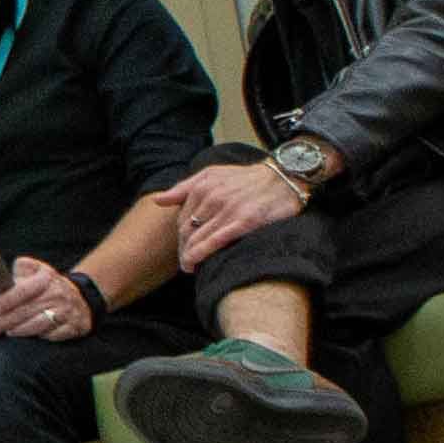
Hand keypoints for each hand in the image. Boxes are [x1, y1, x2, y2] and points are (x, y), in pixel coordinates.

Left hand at [0, 257, 95, 342]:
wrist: (80, 297)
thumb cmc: (48, 284)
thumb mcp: (37, 269)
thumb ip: (21, 269)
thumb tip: (3, 276)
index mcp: (47, 277)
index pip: (24, 290)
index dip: (8, 300)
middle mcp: (59, 293)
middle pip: (29, 310)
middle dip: (7, 320)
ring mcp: (68, 311)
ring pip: (41, 324)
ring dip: (21, 330)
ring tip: (8, 332)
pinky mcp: (75, 326)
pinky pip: (54, 335)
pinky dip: (41, 337)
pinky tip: (30, 338)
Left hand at [164, 160, 305, 266]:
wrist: (285, 178)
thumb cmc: (248, 178)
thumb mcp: (213, 174)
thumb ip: (185, 188)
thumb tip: (159, 200)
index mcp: (203, 187)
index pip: (181, 219)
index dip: (180, 238)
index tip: (183, 249)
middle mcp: (212, 198)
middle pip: (187, 231)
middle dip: (182, 250)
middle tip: (185, 263)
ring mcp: (227, 209)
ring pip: (198, 238)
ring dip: (189, 256)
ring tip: (189, 268)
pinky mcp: (244, 221)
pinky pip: (216, 241)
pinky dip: (202, 254)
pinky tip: (196, 264)